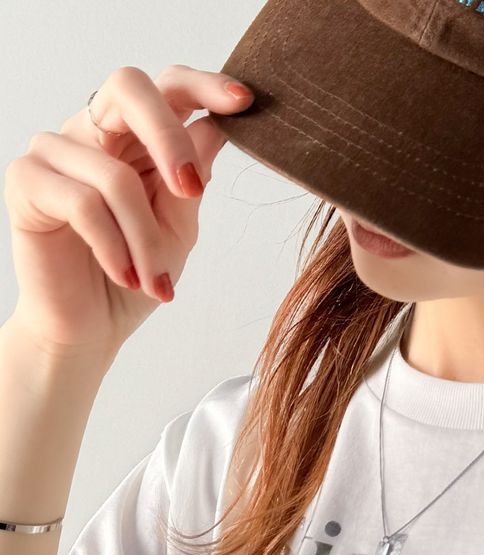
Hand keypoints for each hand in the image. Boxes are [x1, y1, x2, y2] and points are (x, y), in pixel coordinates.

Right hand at [2, 63, 254, 356]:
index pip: (167, 86)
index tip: (244, 102)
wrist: (90, 328)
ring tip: (156, 283)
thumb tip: (217, 126)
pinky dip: (114, 248)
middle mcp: (91, 130)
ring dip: (145, 240)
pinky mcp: (26, 181)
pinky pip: (83, 204)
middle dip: (170, 138)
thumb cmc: (137, 274)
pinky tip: (126, 276)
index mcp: (134, 134)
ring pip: (115, 174)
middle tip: (192, 191)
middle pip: (129, 87)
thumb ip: (193, 176)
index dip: (205, 85)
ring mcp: (54, 150)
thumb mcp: (180, 227)